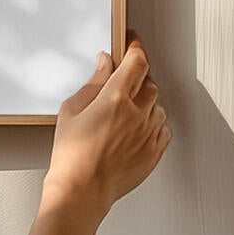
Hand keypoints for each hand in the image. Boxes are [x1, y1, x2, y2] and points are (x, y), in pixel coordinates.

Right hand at [43, 35, 169, 221]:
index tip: (132, 43)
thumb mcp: (71, 111)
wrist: (81, 191)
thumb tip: (104, 63)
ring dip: (145, 103)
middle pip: (149, 81)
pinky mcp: (154, 152)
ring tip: (124, 113)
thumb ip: (92, 83)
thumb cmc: (71, 156)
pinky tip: (134, 130)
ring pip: (157, 106)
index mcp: (115, 98)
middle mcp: (138, 113)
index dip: (136, 47)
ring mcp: (149, 133)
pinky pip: (162, 129)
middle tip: (123, 82)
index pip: (136, 61)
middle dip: (138, 77)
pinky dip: (152, 124)